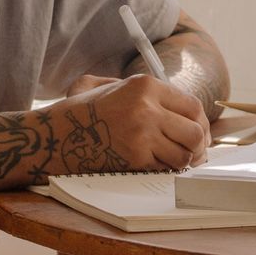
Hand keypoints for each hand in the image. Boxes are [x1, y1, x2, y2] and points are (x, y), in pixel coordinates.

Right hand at [58, 76, 210, 173]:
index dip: (201, 124)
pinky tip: (157, 167)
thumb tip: (170, 100)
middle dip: (200, 145)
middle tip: (195, 153)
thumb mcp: (105, 84)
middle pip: (195, 131)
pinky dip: (165, 170)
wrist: (54, 135)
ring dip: (184, 161)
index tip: (200, 134)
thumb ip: (136, 88)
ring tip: (176, 161)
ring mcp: (142, 134)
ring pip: (185, 153)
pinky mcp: (135, 158)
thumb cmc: (80, 112)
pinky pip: (166, 168)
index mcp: (145, 85)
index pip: (193, 106)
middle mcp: (148, 107)